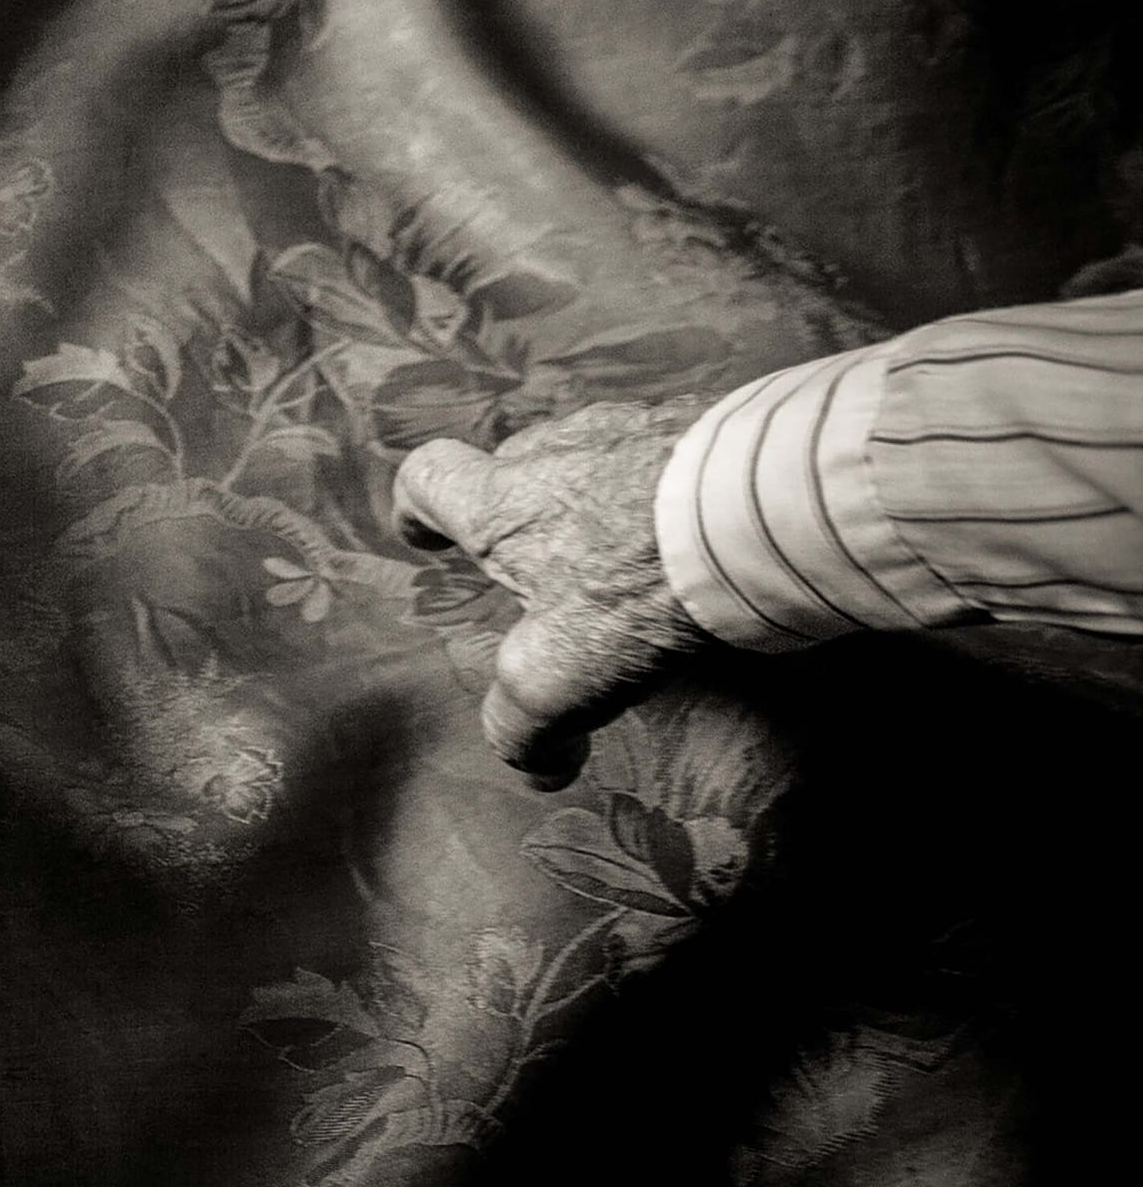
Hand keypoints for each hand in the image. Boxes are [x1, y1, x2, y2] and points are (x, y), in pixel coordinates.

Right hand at [394, 398, 717, 788]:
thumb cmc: (638, 586)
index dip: (419, 507)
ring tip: (642, 542)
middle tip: (555, 559)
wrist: (766, 509)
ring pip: (595, 453)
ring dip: (603, 492)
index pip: (428, 478)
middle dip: (524, 508)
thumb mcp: (563, 673)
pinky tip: (707, 524)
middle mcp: (557, 449)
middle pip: (516, 466)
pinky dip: (674, 482)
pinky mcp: (707, 420)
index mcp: (502, 503)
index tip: (427, 536)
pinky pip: (672, 447)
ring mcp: (635, 425)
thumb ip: (527, 719)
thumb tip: (536, 766)